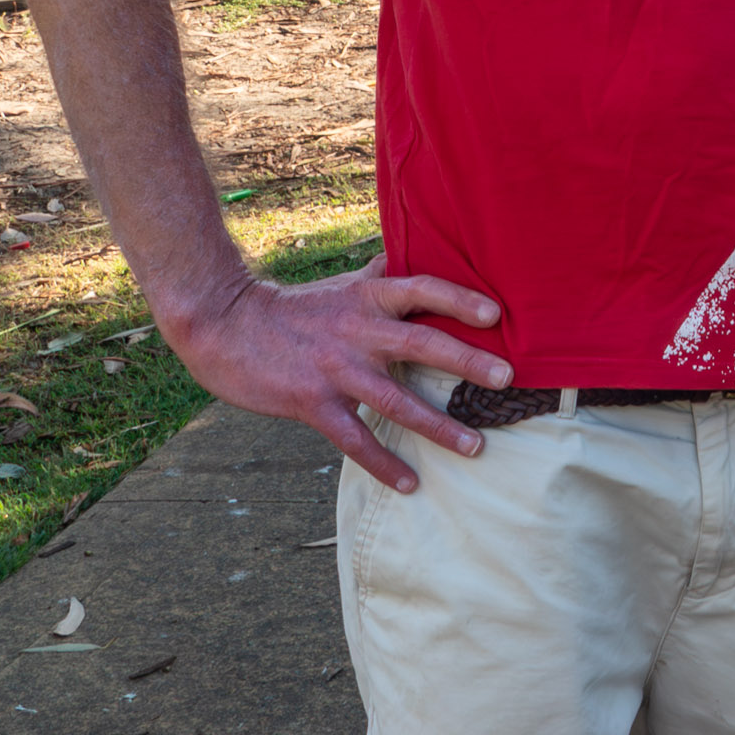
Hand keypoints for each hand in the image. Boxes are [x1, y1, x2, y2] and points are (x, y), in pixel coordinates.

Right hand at [160, 254, 513, 492]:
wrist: (227, 327)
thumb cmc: (298, 307)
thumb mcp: (344, 286)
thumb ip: (382, 275)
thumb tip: (415, 252)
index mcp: (369, 298)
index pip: (423, 290)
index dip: (460, 299)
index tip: (497, 314)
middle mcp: (358, 330)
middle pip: (422, 343)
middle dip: (467, 361)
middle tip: (507, 377)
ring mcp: (337, 369)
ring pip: (396, 400)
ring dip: (439, 426)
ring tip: (476, 446)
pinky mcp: (313, 404)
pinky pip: (356, 440)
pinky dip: (384, 464)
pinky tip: (410, 483)